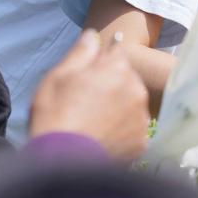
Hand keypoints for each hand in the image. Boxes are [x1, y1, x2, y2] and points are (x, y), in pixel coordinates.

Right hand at [29, 29, 150, 159]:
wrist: (62, 162)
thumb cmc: (55, 115)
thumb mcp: (58, 77)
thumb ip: (81, 53)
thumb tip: (93, 35)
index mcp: (117, 68)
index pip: (117, 53)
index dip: (102, 62)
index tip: (89, 74)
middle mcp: (136, 89)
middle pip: (127, 79)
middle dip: (111, 85)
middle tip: (85, 102)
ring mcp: (141, 117)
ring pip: (132, 104)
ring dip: (119, 108)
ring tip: (92, 123)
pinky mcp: (142, 141)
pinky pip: (133, 129)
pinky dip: (121, 131)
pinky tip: (101, 137)